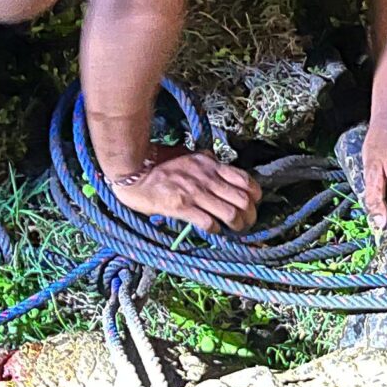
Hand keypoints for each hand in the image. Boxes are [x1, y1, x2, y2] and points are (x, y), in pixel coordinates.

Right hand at [108, 151, 260, 235]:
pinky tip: (212, 231)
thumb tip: (218, 168)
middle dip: (250, 216)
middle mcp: (207, 178)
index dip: (255, 196)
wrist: (131, 170)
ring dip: (237, 226)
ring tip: (234, 231)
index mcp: (210, 164)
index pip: (246, 180)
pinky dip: (215, 230)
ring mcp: (195, 192)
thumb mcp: (187, 155)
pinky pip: (208, 222)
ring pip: (231, 213)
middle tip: (247, 223)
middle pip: (244, 200)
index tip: (252, 204)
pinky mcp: (181, 207)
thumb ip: (205, 162)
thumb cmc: (157, 163)